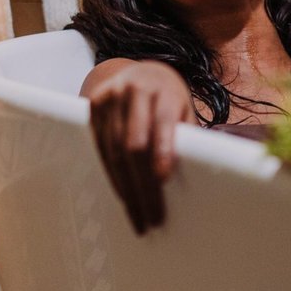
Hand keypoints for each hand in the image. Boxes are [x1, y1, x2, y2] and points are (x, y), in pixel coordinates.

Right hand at [84, 61, 193, 233]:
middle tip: (153, 217)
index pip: (162, 122)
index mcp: (164, 89)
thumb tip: (197, 178)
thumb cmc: (169, 100)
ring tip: (139, 216)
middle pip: (135, 143)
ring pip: (115, 150)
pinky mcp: (94, 105)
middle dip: (144, 184)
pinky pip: (101, 148)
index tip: (164, 180)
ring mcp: (111, 96)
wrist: (139, 73)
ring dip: (127, 188)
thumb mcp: (183, 110)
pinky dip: (113, 175)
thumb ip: (184, 137)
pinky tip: (124, 195)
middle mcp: (135, 90)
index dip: (162, 150)